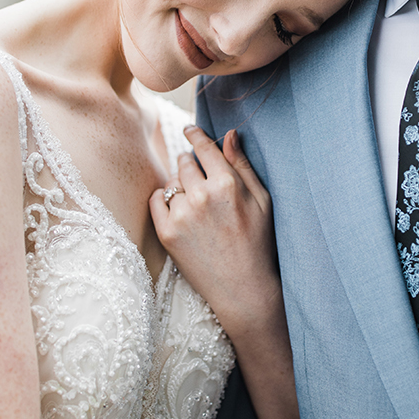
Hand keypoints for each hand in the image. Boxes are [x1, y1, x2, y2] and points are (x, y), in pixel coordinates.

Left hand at [150, 127, 283, 338]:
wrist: (243, 288)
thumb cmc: (258, 242)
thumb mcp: (261, 200)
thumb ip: (242, 165)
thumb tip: (229, 133)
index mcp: (228, 183)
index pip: (204, 147)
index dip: (195, 134)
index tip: (189, 129)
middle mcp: (202, 195)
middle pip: (185, 162)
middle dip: (190, 164)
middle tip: (200, 181)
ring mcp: (182, 214)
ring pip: (172, 182)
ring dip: (180, 186)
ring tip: (197, 207)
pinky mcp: (166, 232)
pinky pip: (156, 200)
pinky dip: (164, 201)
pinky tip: (180, 212)